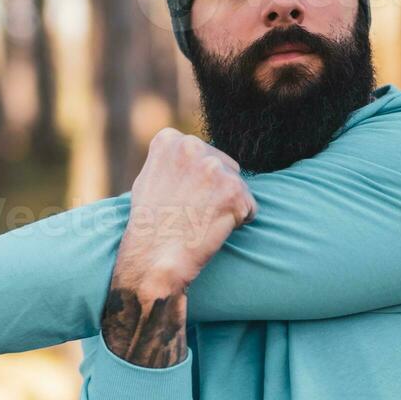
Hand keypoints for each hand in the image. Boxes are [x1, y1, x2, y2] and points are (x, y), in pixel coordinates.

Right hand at [118, 127, 257, 295]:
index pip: (205, 154)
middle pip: (225, 167)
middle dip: (217, 190)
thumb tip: (193, 151)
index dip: (198, 182)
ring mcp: (214, 168)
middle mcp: (192, 147)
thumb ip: (174, 160)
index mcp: (170, 140)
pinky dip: (238, 222)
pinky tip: (212, 230)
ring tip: (201, 222)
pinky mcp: (234, 191)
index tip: (181, 199)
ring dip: (228, 206)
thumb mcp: (151, 177)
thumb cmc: (150, 224)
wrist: (154, 259)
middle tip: (194, 213)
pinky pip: (250, 207)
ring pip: (239, 187)